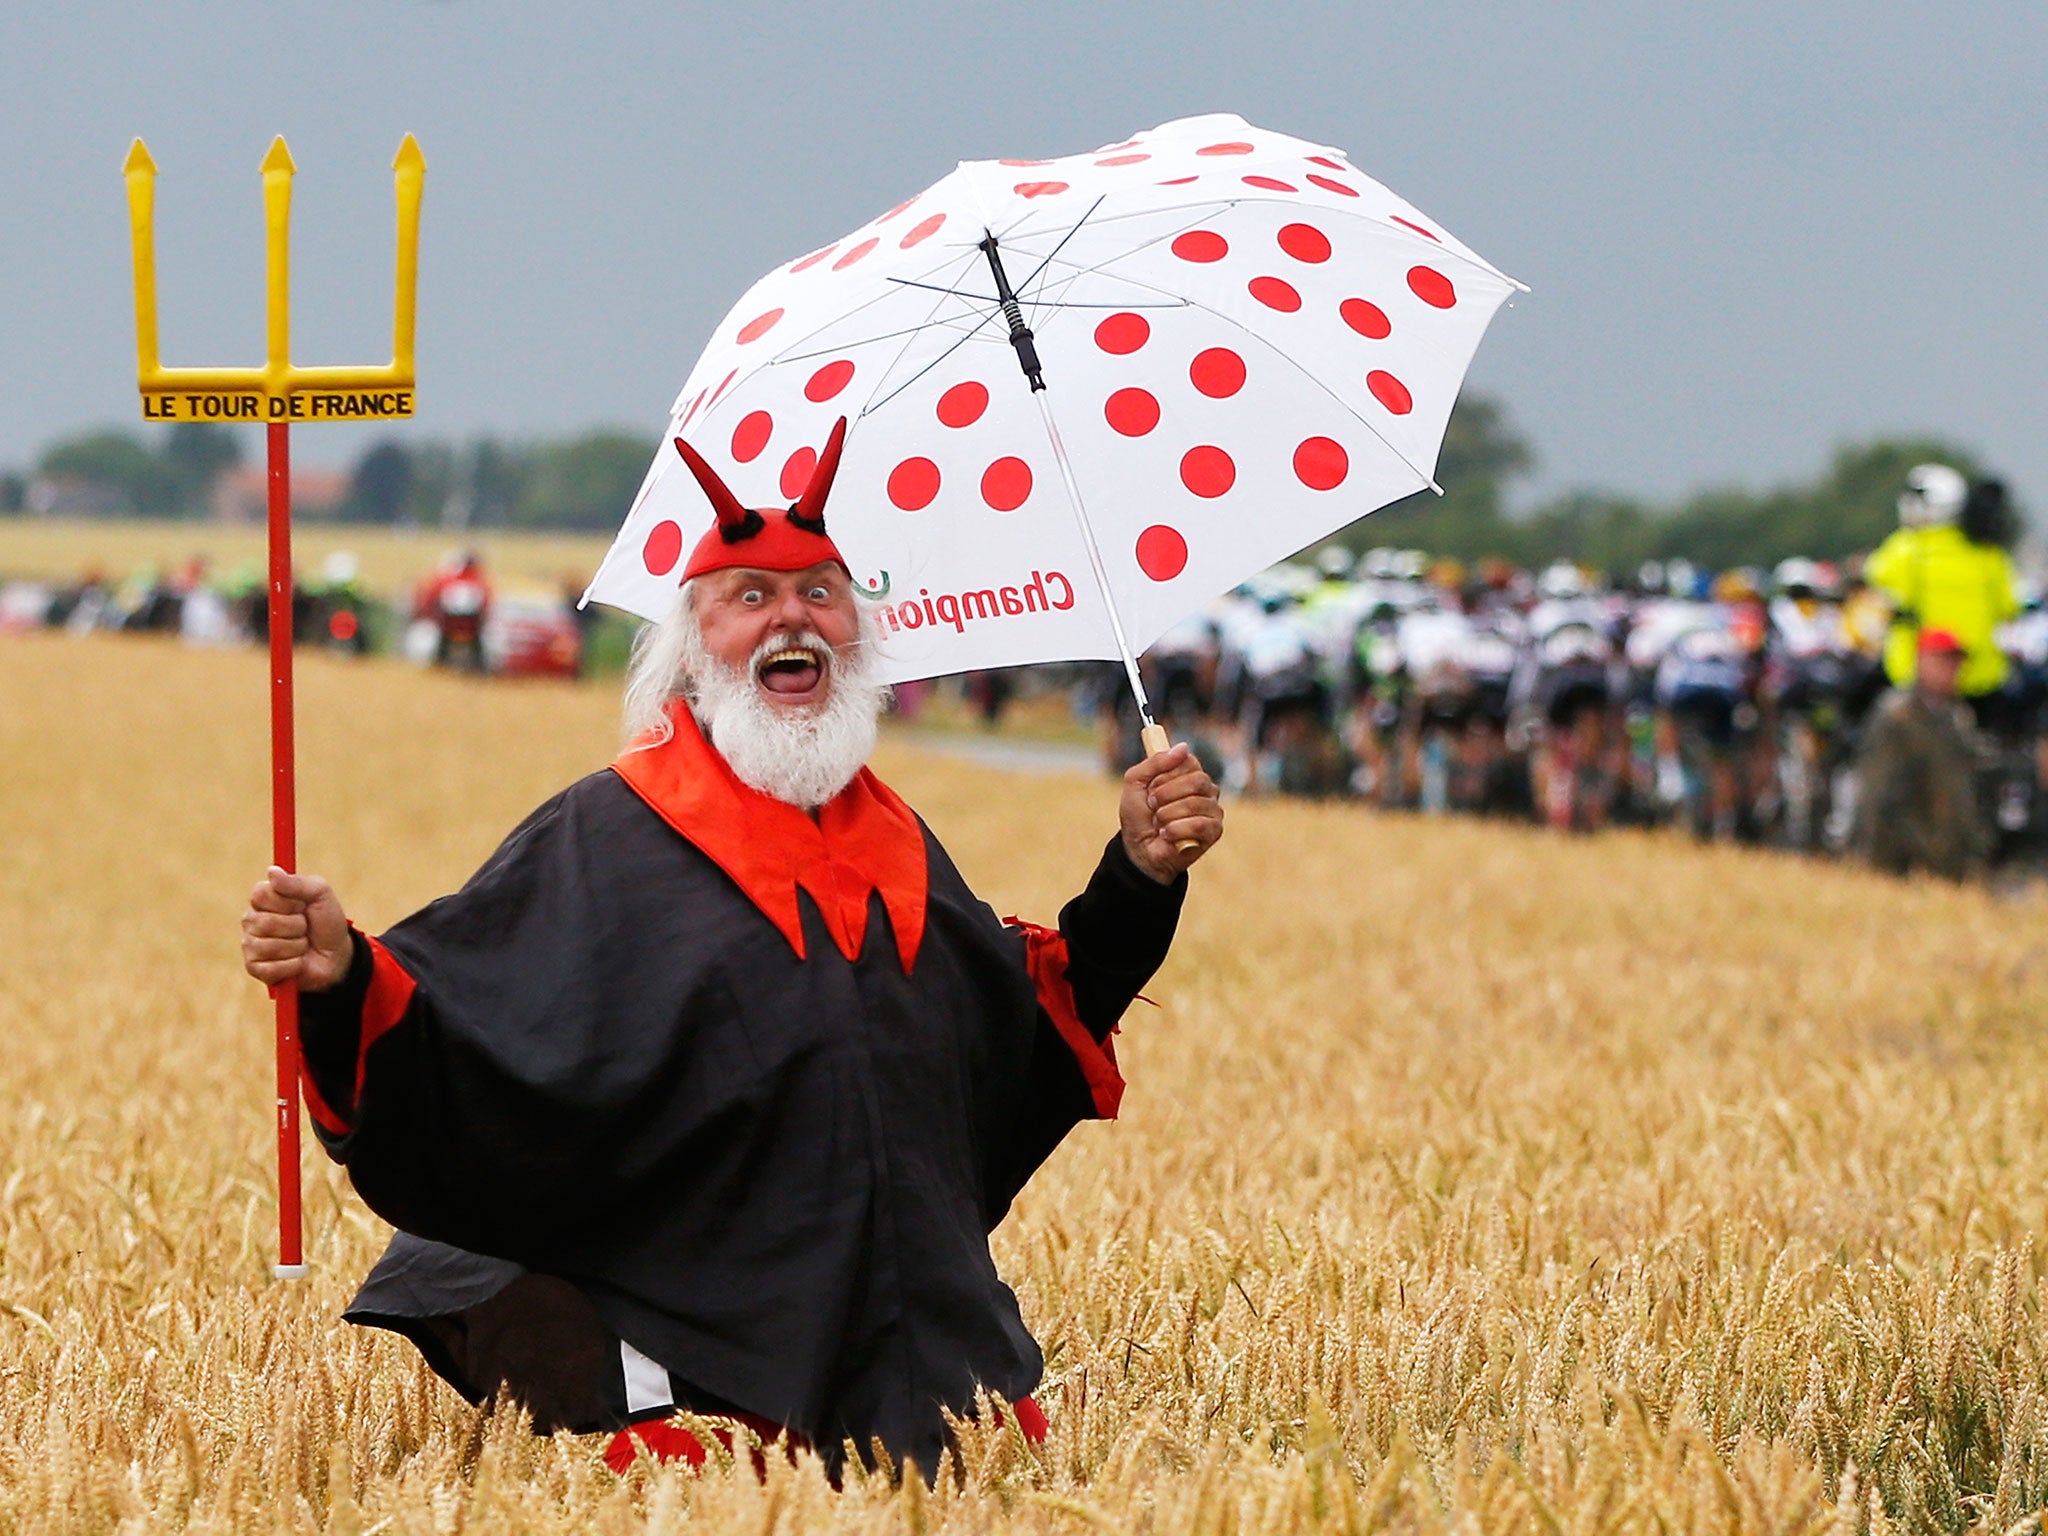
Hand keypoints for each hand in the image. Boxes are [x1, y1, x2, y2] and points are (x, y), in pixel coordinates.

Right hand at [241, 866, 352, 992]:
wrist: (336, 954)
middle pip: (265, 923)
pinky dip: (293, 965)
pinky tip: (297, 962)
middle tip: (305, 927)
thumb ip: (298, 883)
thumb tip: (272, 871)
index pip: (260, 894)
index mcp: (264, 899)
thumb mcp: (321, 894)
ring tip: (302, 945)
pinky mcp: (255, 968)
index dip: (287, 902)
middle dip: (296, 927)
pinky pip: (270, 968)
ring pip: (269, 946)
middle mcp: (252, 920)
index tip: (302, 905)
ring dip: (296, 947)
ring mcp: (250, 945)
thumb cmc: (326, 921)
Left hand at [1120, 742, 1223, 883]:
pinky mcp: (1214, 831)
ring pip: (1196, 804)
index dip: (1166, 774)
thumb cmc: (1139, 816)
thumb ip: (1154, 762)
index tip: (1151, 787)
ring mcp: (1212, 810)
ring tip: (1159, 824)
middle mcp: (1205, 789)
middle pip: (1197, 780)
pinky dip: (1176, 830)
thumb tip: (1183, 747)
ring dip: (1167, 815)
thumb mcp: (1135, 783)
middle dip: (1167, 794)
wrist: (1138, 849)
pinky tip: (1167, 835)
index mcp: (1189, 774)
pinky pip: (1199, 825)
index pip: (1188, 761)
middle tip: (1153, 806)